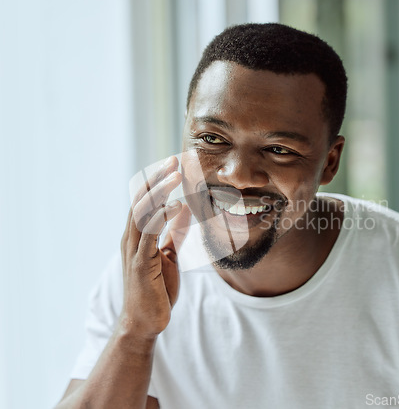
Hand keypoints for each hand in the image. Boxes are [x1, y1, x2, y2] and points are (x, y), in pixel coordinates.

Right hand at [119, 156, 190, 339]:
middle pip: (141, 200)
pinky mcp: (140, 264)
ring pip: (142, 212)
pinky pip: (149, 234)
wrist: (146, 322)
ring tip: (175, 174)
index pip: (145, 201)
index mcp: (138, 236)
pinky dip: (161, 217)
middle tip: (173, 160)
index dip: (158, 181)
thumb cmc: (156, 289)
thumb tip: (182, 210)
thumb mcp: (168, 255)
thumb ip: (173, 233)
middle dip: (157, 179)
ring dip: (159, 191)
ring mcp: (133, 251)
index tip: (173, 164)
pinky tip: (176, 205)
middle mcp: (131, 239)